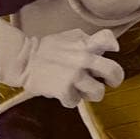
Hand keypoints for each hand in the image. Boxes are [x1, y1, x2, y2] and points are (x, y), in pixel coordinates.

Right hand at [0, 20, 123, 108]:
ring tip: (81, 88)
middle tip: (107, 81)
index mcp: (84, 43)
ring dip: (90, 93)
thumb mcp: (69, 37)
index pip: (108, 39)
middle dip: (114, 79)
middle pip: (114, 71)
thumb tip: (110, 46)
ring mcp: (75, 75)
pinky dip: (70, 98)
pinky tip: (63, 91)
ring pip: (99, 93)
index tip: (111, 51)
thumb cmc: (49, 49)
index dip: (113, 46)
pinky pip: (77, 101)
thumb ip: (88, 41)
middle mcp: (83, 58)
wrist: (24, 59)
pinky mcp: (65, 90)